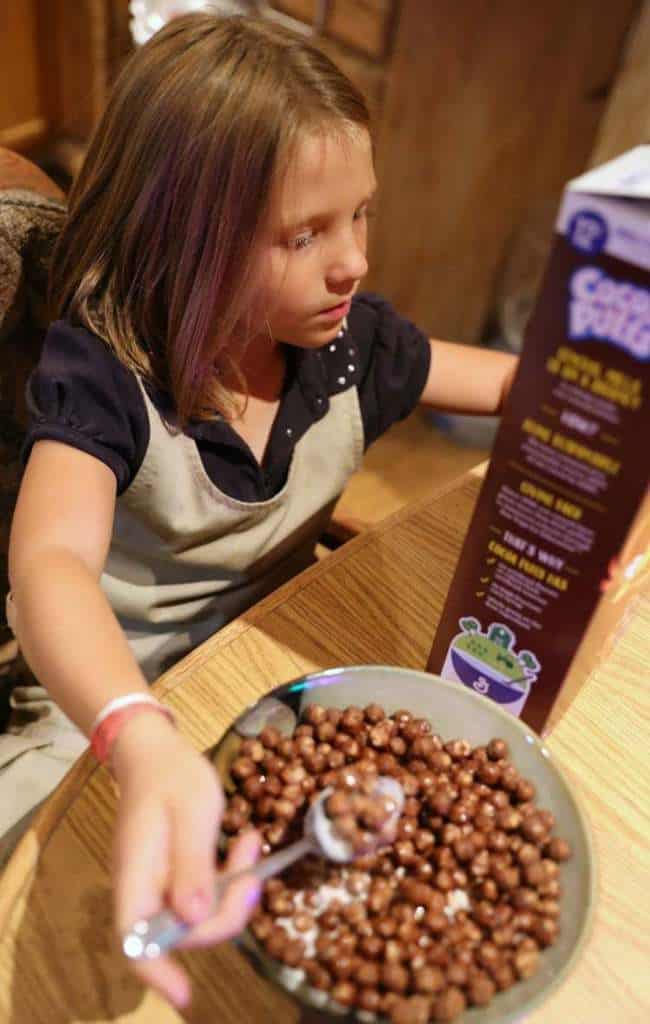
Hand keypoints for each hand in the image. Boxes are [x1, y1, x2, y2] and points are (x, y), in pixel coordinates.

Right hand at [111, 713, 260, 1008]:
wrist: (155, 750)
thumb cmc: (171, 775)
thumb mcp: (190, 810)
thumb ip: (192, 863)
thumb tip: (193, 916)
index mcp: (136, 874)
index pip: (134, 939)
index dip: (156, 972)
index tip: (184, 995)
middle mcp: (142, 888)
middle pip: (180, 931)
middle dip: (226, 912)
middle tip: (255, 872)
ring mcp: (158, 883)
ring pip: (197, 914)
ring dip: (232, 892)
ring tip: (252, 846)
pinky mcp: (175, 875)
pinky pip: (203, 894)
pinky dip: (229, 879)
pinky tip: (246, 845)